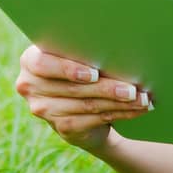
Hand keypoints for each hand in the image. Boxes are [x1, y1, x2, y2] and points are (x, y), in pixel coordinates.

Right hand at [15, 44, 152, 153]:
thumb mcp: (75, 55)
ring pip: (88, 105)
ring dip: (119, 103)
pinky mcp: (62, 128)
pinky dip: (121, 113)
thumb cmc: (80, 66)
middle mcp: (30, 86)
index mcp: (30, 61)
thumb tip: (117, 44)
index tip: (93, 73)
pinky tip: (137, 109)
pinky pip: (95, 119)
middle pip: (73, 88)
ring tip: (142, 98)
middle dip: (107, 88)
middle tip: (133, 89)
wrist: (79, 104)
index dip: (68, 69)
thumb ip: (82, 50)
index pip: (43, 64)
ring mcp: (44, 110)